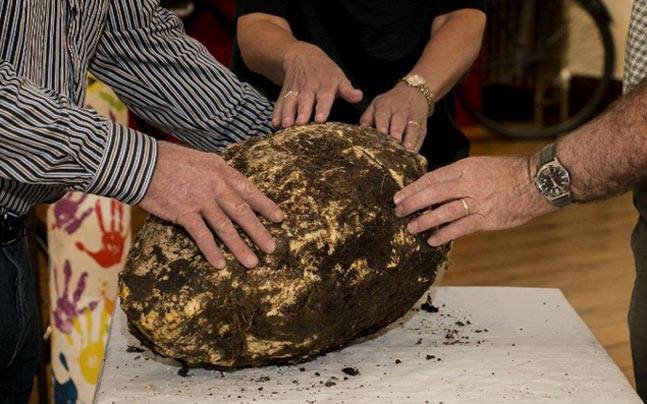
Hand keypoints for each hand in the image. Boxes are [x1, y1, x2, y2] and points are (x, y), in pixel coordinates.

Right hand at [139, 141, 283, 268]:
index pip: (249, 189)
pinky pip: (202, 236)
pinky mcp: (183, 213)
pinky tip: (220, 264)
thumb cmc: (168, 159)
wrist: (140, 162)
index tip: (279, 218)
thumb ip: (217, 174)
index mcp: (221, 169)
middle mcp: (215, 185)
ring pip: (226, 227)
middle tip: (272, 248)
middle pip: (242, 211)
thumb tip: (230, 187)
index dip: (266, 205)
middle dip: (259, 231)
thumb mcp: (200, 159)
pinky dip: (211, 251)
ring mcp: (200, 200)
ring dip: (240, 247)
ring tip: (252, 262)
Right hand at [274, 42, 362, 127]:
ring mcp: (295, 89)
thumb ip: (348, 90)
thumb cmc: (325, 71)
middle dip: (302, 112)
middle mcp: (309, 86)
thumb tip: (359, 96)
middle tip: (300, 124)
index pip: (324, 96)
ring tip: (285, 126)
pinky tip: (274, 123)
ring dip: (287, 113)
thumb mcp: (339, 77)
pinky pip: (280, 102)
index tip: (320, 119)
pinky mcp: (285, 92)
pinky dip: (276, 112)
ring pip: (290, 101)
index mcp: (325, 84)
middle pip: (305, 100)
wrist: (302, 56)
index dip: (322, 107)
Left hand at [360, 82, 427, 150]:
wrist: (413, 92)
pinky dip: (417, 145)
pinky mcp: (422, 126)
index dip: (382, 127)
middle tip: (392, 147)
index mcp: (385, 107)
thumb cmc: (389, 103)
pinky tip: (413, 154)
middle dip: (396, 135)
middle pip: (398, 123)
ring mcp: (413, 118)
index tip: (380, 136)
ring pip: (412, 129)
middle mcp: (400, 111)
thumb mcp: (375, 106)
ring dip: (410, 140)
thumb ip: (366, 119)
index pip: (383, 116)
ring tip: (407, 151)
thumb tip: (359, 132)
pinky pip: (420, 136)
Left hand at [393, 156, 555, 245]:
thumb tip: (435, 188)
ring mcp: (478, 201)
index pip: (432, 178)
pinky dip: (444, 234)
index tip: (399, 196)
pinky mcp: (487, 218)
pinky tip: (432, 240)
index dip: (413, 188)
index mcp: (465, 167)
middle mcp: (468, 183)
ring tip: (411, 227)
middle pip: (433, 193)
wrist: (537, 181)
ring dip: (425, 220)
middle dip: (413, 203)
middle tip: (397, 211)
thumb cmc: (508, 173)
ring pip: (444, 211)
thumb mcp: (480, 166)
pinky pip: (461, 228)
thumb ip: (459, 176)